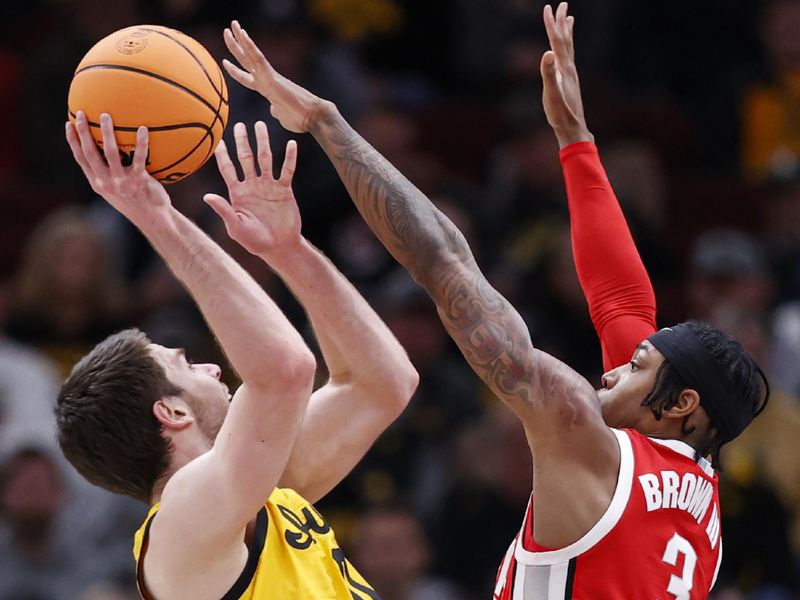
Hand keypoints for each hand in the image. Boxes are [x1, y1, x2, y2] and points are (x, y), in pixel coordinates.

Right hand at [66, 112, 171, 224]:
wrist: (153, 218)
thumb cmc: (137, 200)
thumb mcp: (117, 189)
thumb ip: (110, 172)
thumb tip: (109, 148)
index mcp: (98, 182)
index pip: (81, 159)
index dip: (73, 141)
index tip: (69, 124)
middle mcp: (106, 182)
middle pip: (90, 153)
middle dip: (84, 132)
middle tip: (82, 113)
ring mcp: (121, 181)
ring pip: (110, 152)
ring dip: (106, 132)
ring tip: (105, 115)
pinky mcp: (138, 180)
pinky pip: (139, 157)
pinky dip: (141, 142)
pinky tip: (143, 128)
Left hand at [204, 121, 301, 257]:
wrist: (279, 247)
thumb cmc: (254, 241)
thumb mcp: (236, 227)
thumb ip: (223, 210)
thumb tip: (206, 196)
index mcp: (238, 193)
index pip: (228, 169)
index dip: (222, 155)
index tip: (217, 140)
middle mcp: (252, 185)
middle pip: (246, 158)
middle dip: (242, 142)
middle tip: (239, 125)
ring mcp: (269, 186)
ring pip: (265, 159)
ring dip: (263, 142)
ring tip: (260, 125)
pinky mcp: (284, 190)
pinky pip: (287, 170)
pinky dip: (289, 158)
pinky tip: (291, 144)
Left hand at [222, 21, 330, 132]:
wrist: (312, 116)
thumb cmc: (300, 119)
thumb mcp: (282, 116)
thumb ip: (276, 111)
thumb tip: (274, 110)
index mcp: (267, 89)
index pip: (246, 77)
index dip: (235, 70)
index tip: (225, 61)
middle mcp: (267, 79)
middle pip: (246, 60)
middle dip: (236, 46)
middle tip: (227, 31)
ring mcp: (269, 76)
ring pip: (251, 54)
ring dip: (241, 39)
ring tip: (233, 24)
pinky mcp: (272, 76)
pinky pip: (259, 58)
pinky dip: (250, 46)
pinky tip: (243, 35)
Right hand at [541, 3, 593, 147]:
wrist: (572, 128)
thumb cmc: (560, 113)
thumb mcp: (551, 94)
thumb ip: (548, 73)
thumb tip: (547, 53)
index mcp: (564, 68)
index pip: (556, 41)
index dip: (551, 24)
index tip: (547, 8)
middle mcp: (569, 68)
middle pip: (565, 40)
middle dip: (562, 22)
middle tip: (562, 4)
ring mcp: (571, 74)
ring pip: (569, 47)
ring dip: (568, 32)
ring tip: (569, 18)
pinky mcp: (569, 81)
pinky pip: (569, 58)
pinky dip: (567, 48)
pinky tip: (565, 51)